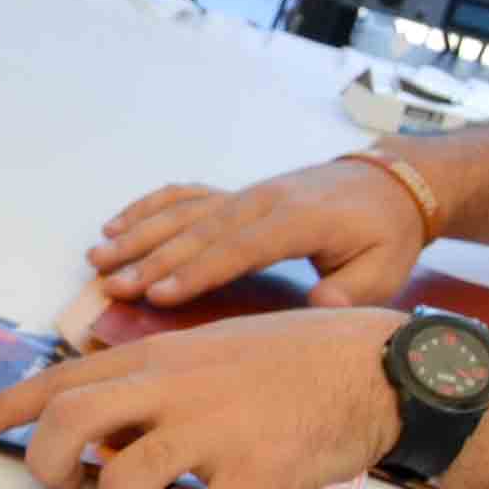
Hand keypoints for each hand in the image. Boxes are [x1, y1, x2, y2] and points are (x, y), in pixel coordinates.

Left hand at [0, 308, 403, 488]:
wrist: (375, 367)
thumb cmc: (284, 362)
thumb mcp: (200, 349)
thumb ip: (142, 378)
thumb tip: (85, 406)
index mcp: (151, 357)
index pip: (53, 382)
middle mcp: (169, 387)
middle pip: (66, 427)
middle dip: (49, 467)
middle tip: (67, 487)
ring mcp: (211, 430)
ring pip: (118, 484)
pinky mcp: (257, 475)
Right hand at [89, 160, 426, 307]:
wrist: (389, 182)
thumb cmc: (385, 234)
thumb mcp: (386, 270)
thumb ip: (351, 292)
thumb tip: (316, 305)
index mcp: (299, 221)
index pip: (240, 248)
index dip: (199, 271)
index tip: (160, 294)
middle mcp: (262, 201)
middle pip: (199, 231)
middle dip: (152, 259)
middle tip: (113, 284)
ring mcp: (245, 193)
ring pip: (183, 213)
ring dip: (139, 235)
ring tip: (99, 257)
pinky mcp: (236, 192)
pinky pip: (184, 195)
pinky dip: (148, 207)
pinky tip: (117, 224)